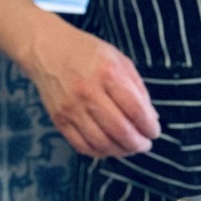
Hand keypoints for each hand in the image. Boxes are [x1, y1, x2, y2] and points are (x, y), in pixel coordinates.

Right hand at [21, 13, 158, 157]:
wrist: (46, 48)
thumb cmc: (85, 51)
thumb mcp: (118, 59)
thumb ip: (137, 88)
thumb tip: (151, 119)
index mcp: (108, 73)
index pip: (136, 111)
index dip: (150, 127)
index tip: (154, 131)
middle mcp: (88, 92)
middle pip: (121, 131)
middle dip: (138, 144)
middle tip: (144, 144)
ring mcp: (71, 108)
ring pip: (102, 144)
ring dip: (121, 151)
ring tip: (128, 147)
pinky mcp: (59, 119)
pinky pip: (82, 146)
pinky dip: (99, 152)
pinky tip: (108, 146)